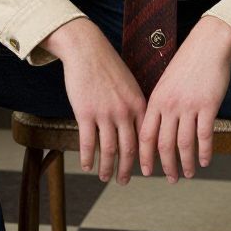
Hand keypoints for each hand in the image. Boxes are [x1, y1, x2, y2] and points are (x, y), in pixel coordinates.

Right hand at [39, 18, 144, 183]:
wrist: (86, 49)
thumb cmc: (107, 65)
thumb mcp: (129, 84)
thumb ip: (134, 105)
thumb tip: (136, 125)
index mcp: (138, 104)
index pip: (145, 137)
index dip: (145, 157)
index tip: (145, 170)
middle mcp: (124, 111)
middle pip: (129, 149)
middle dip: (127, 169)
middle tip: (124, 181)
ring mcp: (105, 113)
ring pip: (109, 149)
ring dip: (107, 167)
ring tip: (105, 178)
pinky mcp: (85, 112)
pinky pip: (88, 142)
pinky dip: (88, 157)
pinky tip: (87, 166)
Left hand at [138, 16, 230, 181]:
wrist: (208, 44)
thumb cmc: (187, 63)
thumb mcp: (166, 83)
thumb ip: (161, 105)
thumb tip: (157, 129)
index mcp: (156, 100)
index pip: (145, 135)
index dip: (144, 157)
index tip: (145, 171)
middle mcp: (169, 105)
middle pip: (163, 144)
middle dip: (166, 166)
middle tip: (170, 179)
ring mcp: (189, 105)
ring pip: (184, 144)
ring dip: (186, 163)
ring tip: (189, 174)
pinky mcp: (208, 105)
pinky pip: (204, 135)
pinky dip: (204, 152)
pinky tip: (205, 161)